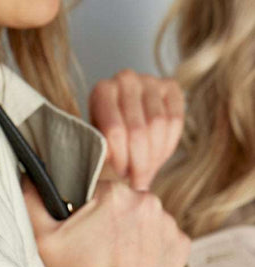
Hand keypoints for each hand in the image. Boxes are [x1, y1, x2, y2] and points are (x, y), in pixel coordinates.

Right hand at [22, 177, 189, 266]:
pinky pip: (165, 241)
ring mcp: (168, 223)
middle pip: (124, 206)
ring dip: (134, 237)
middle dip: (112, 224)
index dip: (87, 215)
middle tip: (98, 255)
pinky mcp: (181, 246)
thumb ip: (34, 202)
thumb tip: (30, 178)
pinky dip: (153, 252)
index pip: (98, 193)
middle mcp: (147, 200)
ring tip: (118, 265)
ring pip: (146, 222)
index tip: (84, 238)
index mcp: (114, 192)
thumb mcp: (44, 241)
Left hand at [89, 71, 184, 189]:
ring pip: (159, 125)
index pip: (115, 130)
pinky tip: (159, 157)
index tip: (121, 175)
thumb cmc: (107, 143)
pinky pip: (175, 120)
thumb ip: (101, 154)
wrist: (123, 130)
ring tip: (146, 171)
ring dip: (154, 156)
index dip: (121, 159)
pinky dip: (168, 144)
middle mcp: (125, 80)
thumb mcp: (97, 149)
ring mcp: (150, 80)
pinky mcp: (171, 87)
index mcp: (102, 92)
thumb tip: (110, 165)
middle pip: (138, 130)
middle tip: (137, 180)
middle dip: (139, 163)